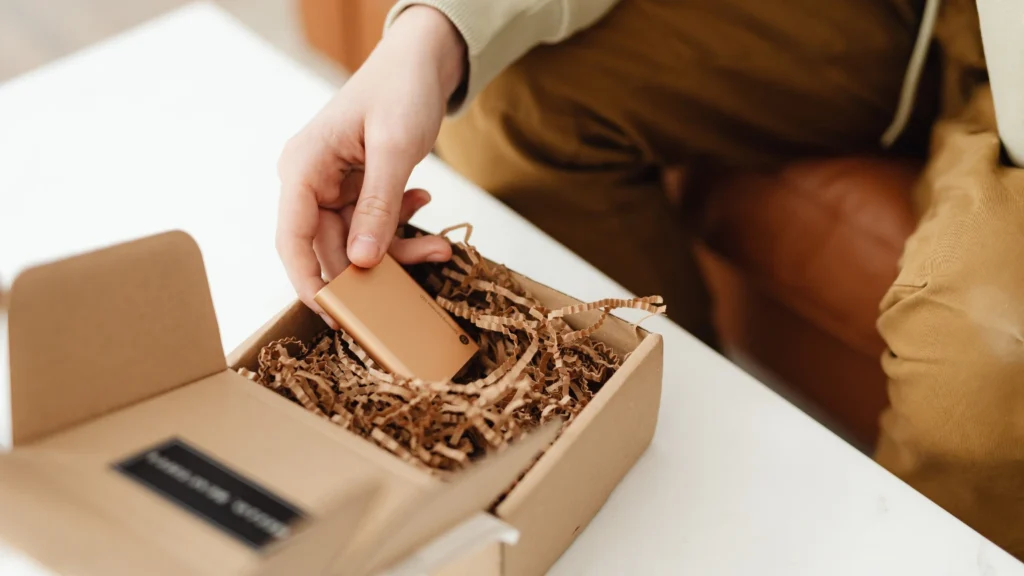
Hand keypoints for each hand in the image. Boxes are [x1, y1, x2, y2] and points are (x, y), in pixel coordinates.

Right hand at [276, 6, 466, 327]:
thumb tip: (361, 261)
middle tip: (418, 276)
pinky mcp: (357, 189)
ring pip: (358, 242)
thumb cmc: (401, 90)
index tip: (335, 317)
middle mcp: (311, 181)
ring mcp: (334, 187)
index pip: (293, 239)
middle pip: (331, 248)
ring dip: (399, 247)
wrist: (422, 61)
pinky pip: (374, 224)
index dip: (310, 283)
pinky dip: (401, 224)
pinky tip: (422, 204)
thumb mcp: (395, 148)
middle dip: (377, 266)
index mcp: (303, 168)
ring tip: (439, 245)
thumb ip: (377, 206)